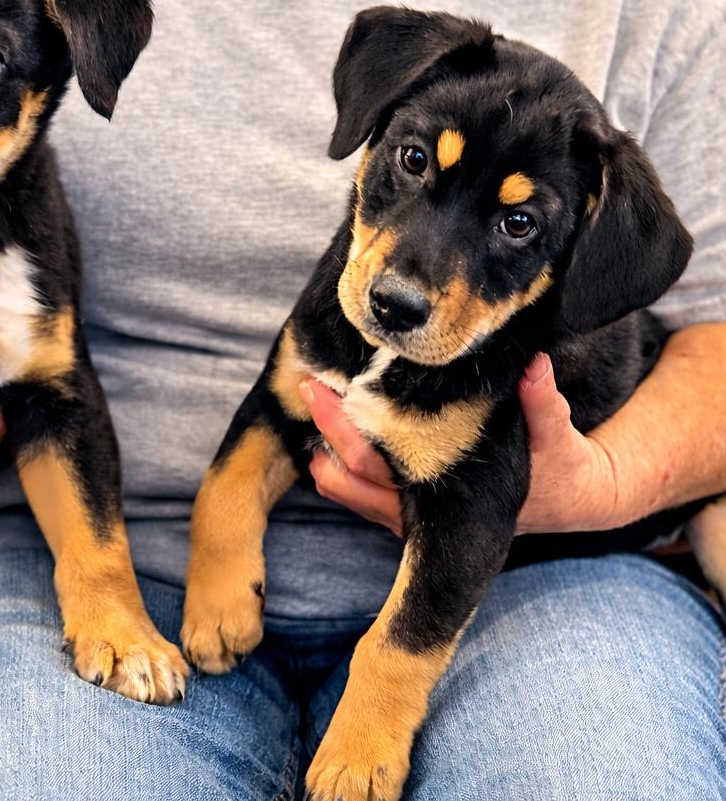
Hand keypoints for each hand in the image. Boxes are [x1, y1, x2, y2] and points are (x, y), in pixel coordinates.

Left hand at [304, 354, 620, 536]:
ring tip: (312, 403)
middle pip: (352, 480)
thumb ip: (543, 402)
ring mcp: (413, 513)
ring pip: (351, 490)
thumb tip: (533, 365)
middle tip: (308, 386)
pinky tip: (329, 427)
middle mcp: (423, 512)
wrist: (570, 499)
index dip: (346, 433)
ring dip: (325, 451)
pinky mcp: (412, 506)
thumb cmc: (560, 464)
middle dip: (324, 433)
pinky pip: (362, 489)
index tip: (326, 391)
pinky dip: (340, 461)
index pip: (379, 470)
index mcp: (451, 496)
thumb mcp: (557, 434)